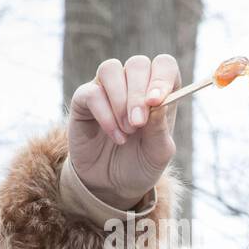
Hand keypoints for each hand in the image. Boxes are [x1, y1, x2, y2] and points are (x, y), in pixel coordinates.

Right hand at [67, 54, 180, 209]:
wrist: (112, 184)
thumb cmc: (141, 164)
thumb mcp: (158, 153)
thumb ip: (160, 129)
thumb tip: (157, 103)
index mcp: (158, 94)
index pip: (164, 65)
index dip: (162, 77)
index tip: (157, 101)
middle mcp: (133, 86)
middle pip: (137, 64)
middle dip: (138, 94)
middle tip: (138, 124)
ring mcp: (108, 90)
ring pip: (111, 69)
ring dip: (121, 101)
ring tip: (128, 131)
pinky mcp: (84, 100)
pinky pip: (91, 92)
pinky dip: (105, 115)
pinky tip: (116, 136)